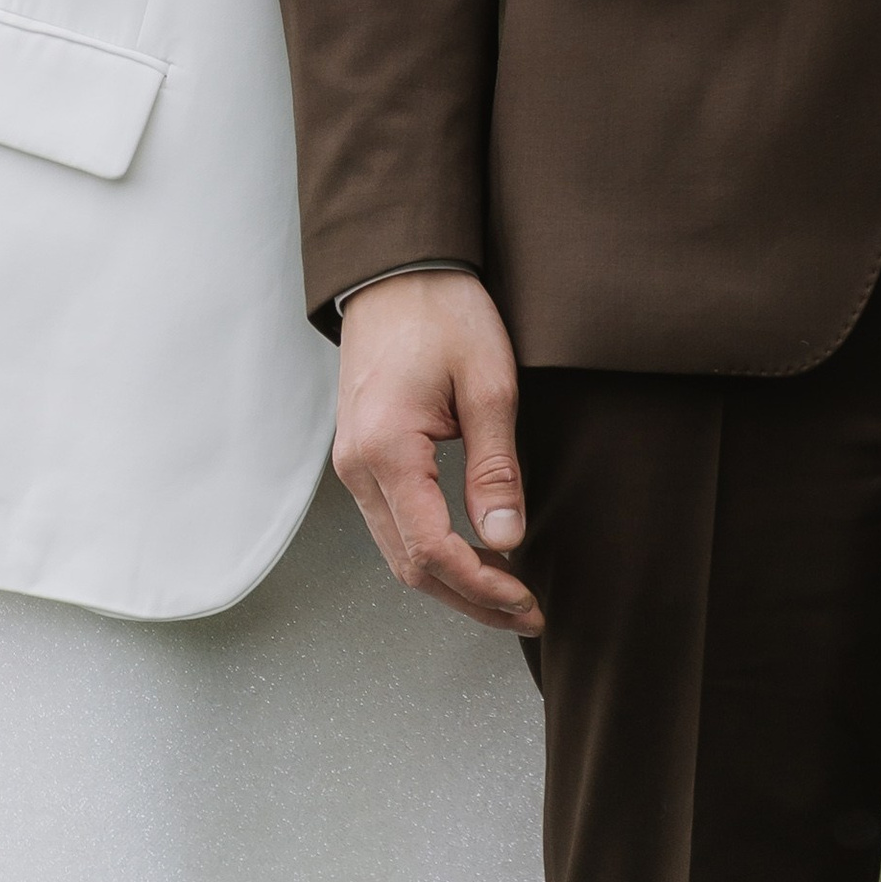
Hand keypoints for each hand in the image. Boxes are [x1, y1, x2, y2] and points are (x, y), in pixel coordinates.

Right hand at [333, 269, 543, 635]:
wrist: (397, 269)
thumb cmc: (444, 313)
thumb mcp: (489, 384)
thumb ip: (495, 469)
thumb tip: (507, 541)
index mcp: (387, 450)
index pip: (432, 551)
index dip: (482, 588)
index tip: (527, 601)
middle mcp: (357, 467)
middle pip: (409, 566)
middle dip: (469, 598)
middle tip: (527, 612)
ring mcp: (352, 463)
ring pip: (397, 551)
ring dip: (451, 580)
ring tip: (508, 592)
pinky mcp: (361, 455)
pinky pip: (393, 523)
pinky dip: (432, 550)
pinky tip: (473, 552)